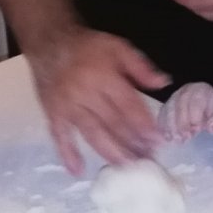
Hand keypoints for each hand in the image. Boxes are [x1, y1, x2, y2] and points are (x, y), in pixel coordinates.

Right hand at [28, 27, 169, 175]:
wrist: (49, 41)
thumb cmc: (87, 47)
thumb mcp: (117, 46)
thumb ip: (140, 66)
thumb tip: (163, 83)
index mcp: (104, 76)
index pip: (128, 105)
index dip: (143, 124)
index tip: (158, 141)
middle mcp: (86, 93)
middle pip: (112, 123)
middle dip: (132, 144)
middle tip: (147, 161)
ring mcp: (68, 106)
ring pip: (91, 133)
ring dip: (110, 152)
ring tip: (127, 167)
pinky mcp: (53, 113)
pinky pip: (59, 136)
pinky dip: (67, 154)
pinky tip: (77, 171)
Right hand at [158, 82, 212, 142]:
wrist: (209, 106)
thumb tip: (211, 128)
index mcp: (201, 90)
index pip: (195, 101)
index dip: (195, 115)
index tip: (197, 130)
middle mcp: (186, 90)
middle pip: (180, 104)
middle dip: (181, 123)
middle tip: (185, 138)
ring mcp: (174, 96)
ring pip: (168, 109)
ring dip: (171, 126)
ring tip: (176, 139)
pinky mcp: (167, 105)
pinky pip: (162, 114)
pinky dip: (163, 126)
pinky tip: (167, 137)